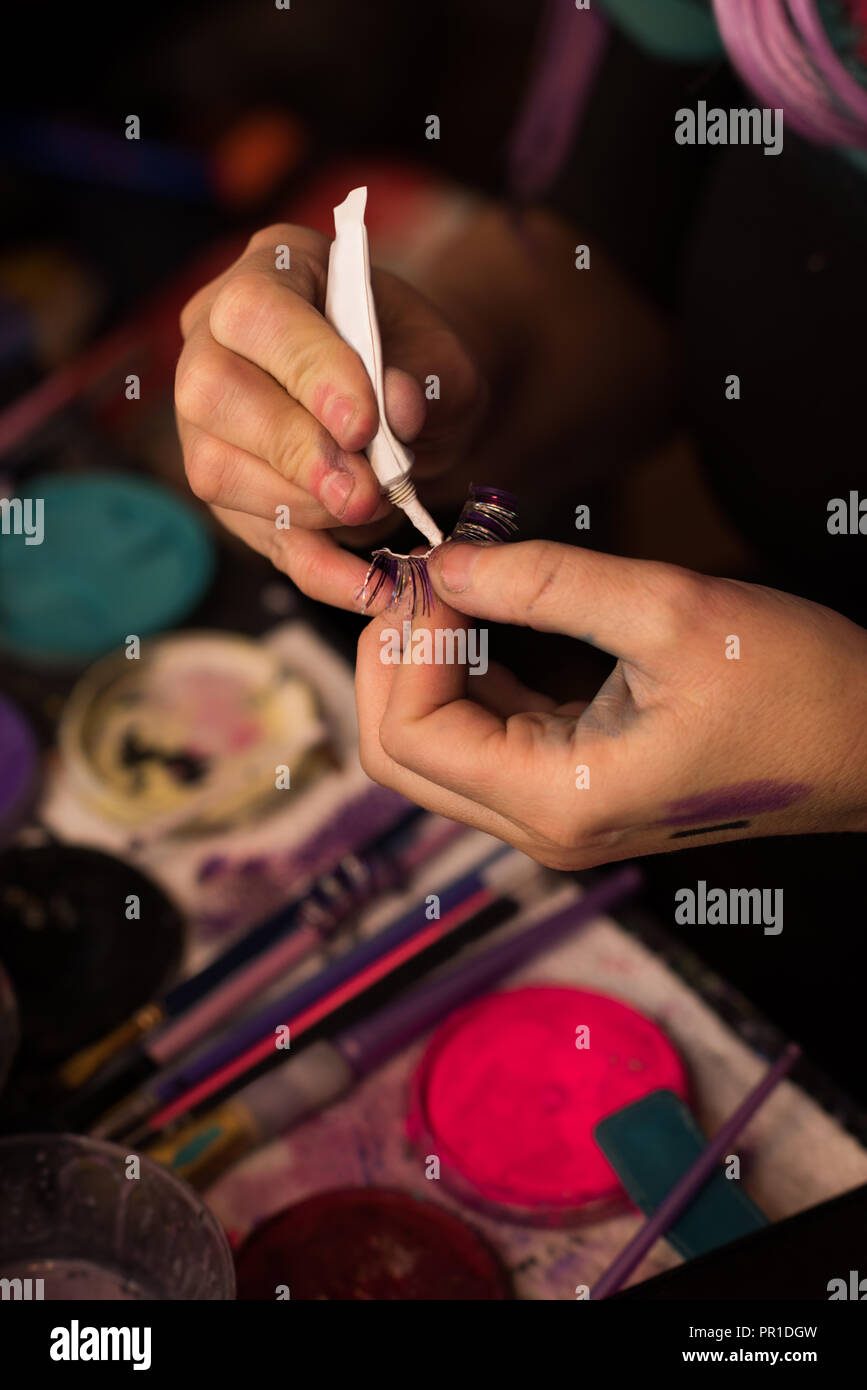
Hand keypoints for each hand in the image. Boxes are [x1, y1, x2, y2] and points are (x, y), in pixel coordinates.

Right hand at [175, 223, 485, 607]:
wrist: (417, 405)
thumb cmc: (418, 364)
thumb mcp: (441, 358)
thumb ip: (422, 376)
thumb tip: (397, 408)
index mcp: (271, 272)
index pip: (257, 313)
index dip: (307, 371)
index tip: (365, 422)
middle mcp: (214, 340)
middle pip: (211, 392)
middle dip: (295, 450)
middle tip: (367, 490)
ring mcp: (208, 421)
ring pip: (217, 469)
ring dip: (304, 505)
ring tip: (376, 506)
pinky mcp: (229, 490)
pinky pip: (255, 536)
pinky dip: (317, 569)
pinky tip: (367, 586)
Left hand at [355, 539, 866, 868]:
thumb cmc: (792, 686)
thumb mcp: (668, 612)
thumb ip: (544, 583)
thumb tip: (446, 562)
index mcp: (557, 800)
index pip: (412, 737)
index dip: (406, 644)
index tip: (441, 567)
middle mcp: (543, 825)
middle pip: (403, 757)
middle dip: (395, 661)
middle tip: (428, 577)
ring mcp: (556, 813)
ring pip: (436, 749)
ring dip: (428, 665)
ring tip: (458, 583)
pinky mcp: (574, 787)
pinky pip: (486, 738)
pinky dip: (470, 677)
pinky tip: (489, 617)